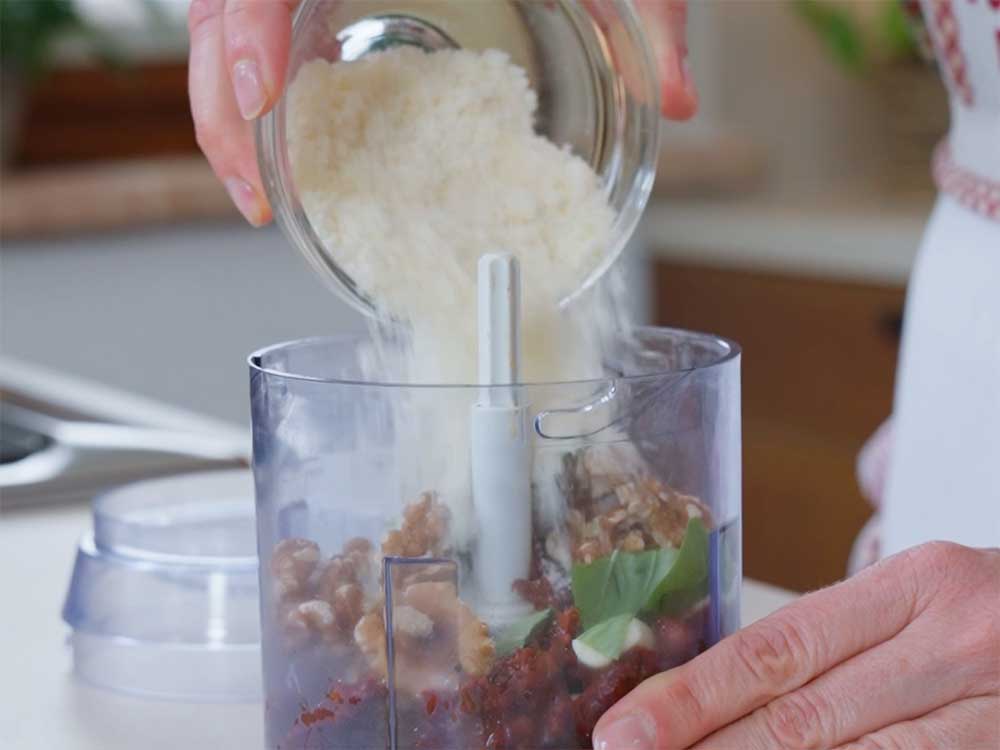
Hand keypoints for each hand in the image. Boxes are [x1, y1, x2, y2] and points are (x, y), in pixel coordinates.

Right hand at [187, 0, 694, 226]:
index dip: (246, 24)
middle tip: (260, 194)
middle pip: (217, 0)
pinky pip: (252, 11)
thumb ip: (649, 6)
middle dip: (223, 103)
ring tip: (264, 181)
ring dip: (227, 100)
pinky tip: (282, 123)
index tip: (260, 97)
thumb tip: (679, 103)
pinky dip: (252, 70)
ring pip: (219, 8)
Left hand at [594, 542, 999, 748]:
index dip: (694, 694)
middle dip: (708, 746)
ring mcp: (991, 715)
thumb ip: (832, 643)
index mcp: (918, 585)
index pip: (779, 647)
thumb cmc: (984, 616)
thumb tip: (718, 694)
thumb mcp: (913, 601)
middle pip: (804, 716)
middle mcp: (955, 644)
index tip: (625, 728)